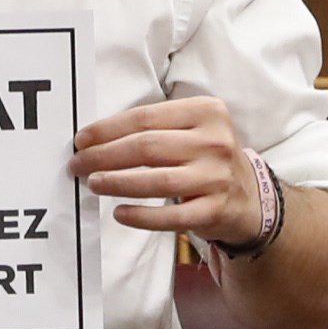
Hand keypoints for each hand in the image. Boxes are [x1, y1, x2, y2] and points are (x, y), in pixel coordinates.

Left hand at [68, 94, 263, 237]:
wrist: (248, 198)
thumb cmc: (206, 158)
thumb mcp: (192, 130)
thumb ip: (156, 128)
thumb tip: (97, 137)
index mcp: (206, 111)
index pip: (146, 118)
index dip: (108, 129)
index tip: (81, 140)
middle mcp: (215, 141)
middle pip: (147, 147)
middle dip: (104, 156)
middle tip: (78, 164)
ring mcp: (217, 177)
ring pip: (156, 180)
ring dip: (117, 182)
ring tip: (93, 183)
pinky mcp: (215, 210)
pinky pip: (171, 217)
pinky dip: (141, 216)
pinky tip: (119, 213)